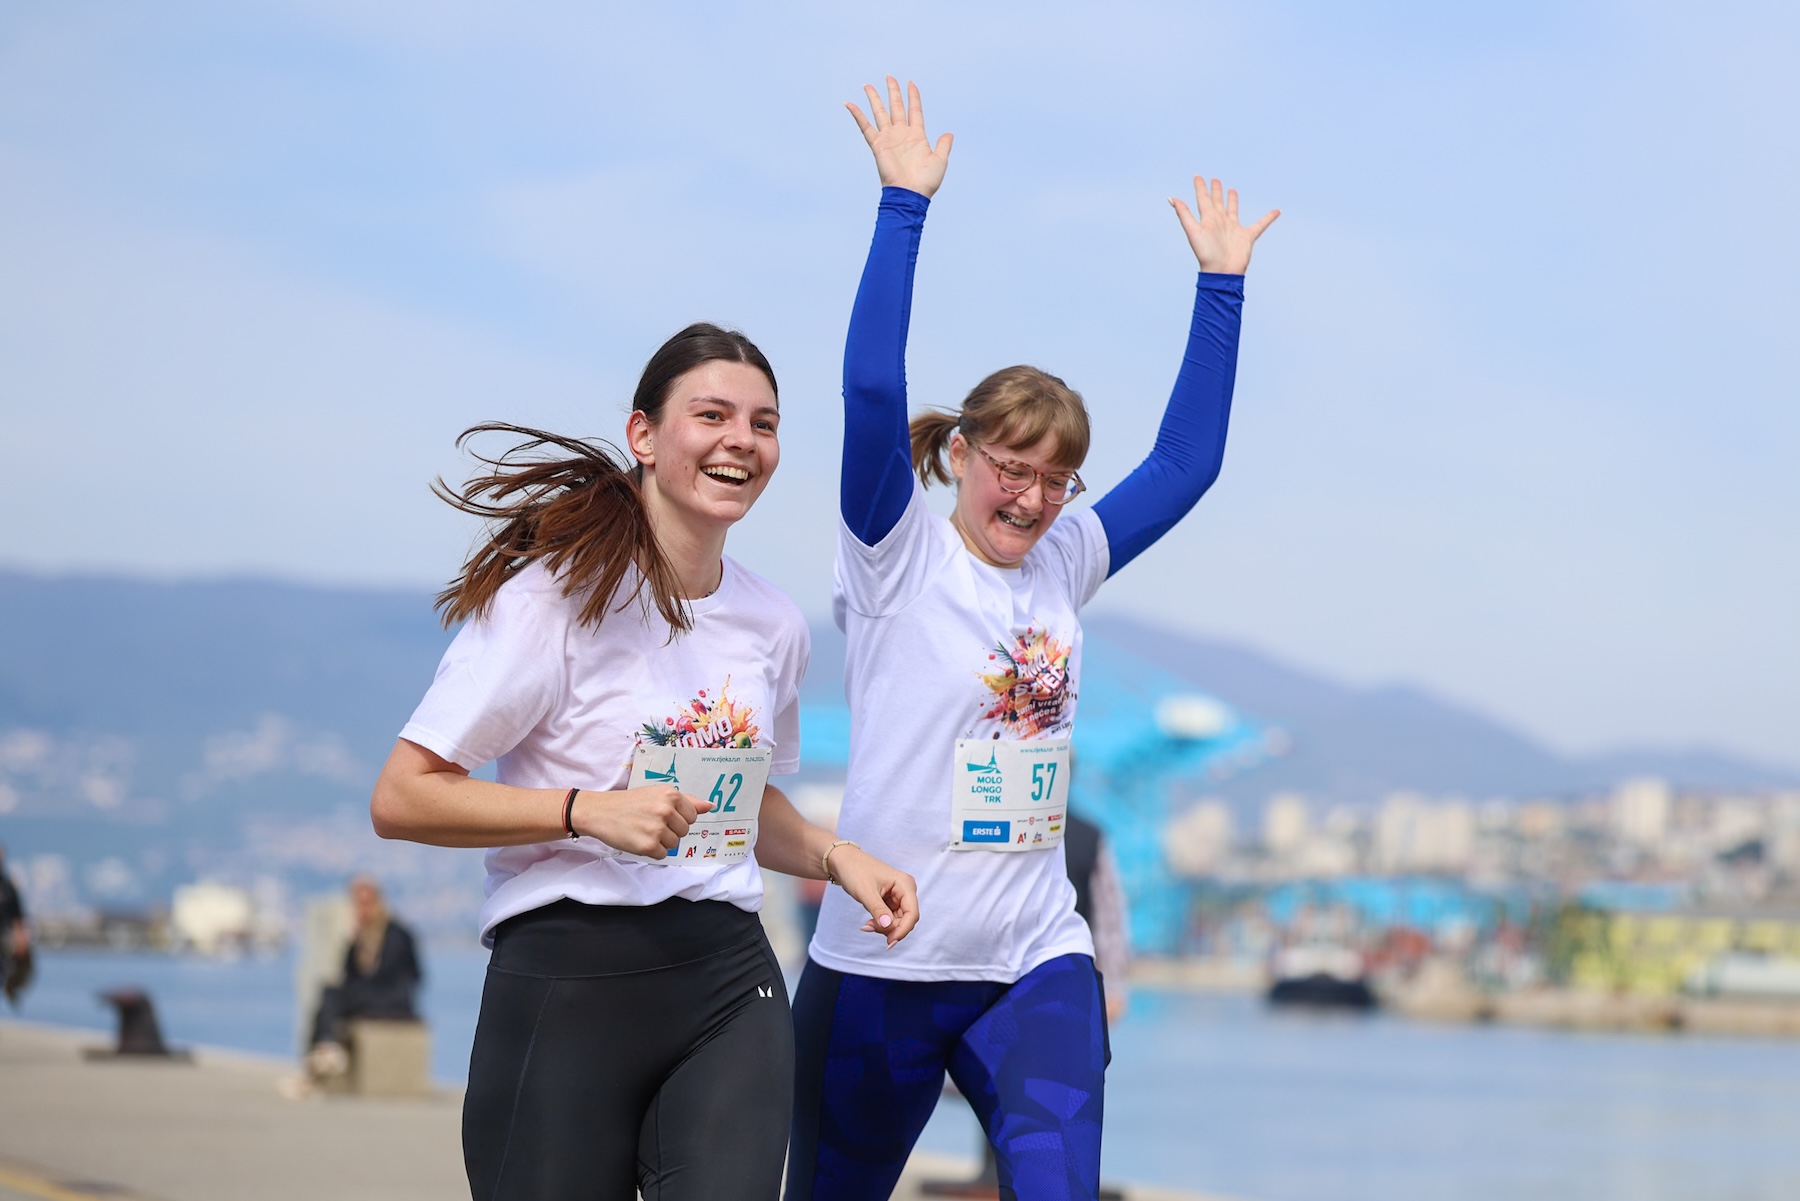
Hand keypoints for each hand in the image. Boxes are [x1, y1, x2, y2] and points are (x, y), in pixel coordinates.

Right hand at [576, 785, 711, 857]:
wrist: (600, 812)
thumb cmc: (630, 803)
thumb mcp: (658, 794)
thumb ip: (686, 801)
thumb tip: (710, 806)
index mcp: (671, 794)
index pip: (692, 816)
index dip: (677, 818)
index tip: (661, 815)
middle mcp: (666, 810)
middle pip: (684, 831)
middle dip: (670, 830)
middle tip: (649, 823)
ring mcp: (658, 829)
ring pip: (674, 844)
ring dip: (661, 841)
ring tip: (643, 830)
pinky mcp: (649, 846)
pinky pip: (663, 854)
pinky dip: (652, 851)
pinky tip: (639, 839)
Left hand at [825, 844, 919, 947]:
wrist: (843, 861)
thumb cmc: (854, 870)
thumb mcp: (865, 892)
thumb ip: (878, 910)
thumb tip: (888, 926)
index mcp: (905, 884)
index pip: (912, 913)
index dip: (903, 930)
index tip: (889, 942)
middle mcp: (905, 890)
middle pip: (906, 919)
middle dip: (889, 928)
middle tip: (868, 928)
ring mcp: (898, 896)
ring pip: (898, 921)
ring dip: (883, 927)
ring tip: (866, 925)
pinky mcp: (891, 901)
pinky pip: (890, 918)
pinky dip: (880, 924)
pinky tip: (868, 923)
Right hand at [846, 76, 952, 198]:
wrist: (910, 193)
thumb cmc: (926, 181)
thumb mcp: (940, 160)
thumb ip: (944, 145)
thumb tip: (949, 134)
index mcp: (917, 136)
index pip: (914, 110)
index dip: (913, 97)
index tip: (911, 83)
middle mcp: (901, 134)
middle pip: (895, 107)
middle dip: (893, 91)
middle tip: (889, 76)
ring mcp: (889, 138)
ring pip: (880, 112)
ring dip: (874, 98)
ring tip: (868, 85)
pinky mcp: (877, 145)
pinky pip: (865, 127)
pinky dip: (857, 115)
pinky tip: (849, 103)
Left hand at [1169, 176, 1278, 274]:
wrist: (1221, 271)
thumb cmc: (1206, 253)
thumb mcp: (1193, 231)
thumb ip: (1184, 214)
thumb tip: (1172, 198)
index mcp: (1208, 219)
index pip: (1203, 199)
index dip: (1200, 188)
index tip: (1197, 177)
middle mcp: (1220, 222)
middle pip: (1217, 202)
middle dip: (1216, 191)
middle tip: (1215, 180)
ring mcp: (1233, 229)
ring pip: (1233, 210)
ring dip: (1233, 200)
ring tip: (1232, 190)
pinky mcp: (1247, 236)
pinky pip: (1260, 224)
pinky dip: (1269, 218)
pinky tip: (1277, 211)